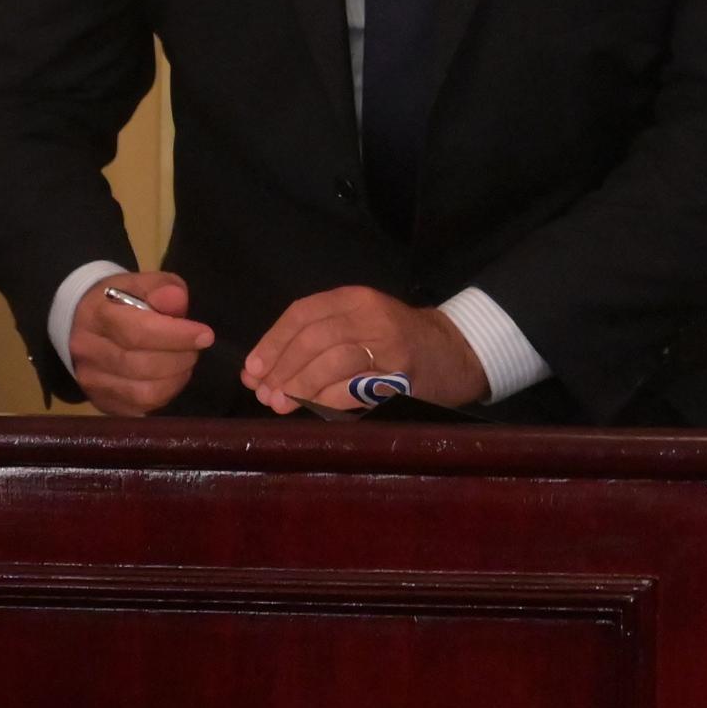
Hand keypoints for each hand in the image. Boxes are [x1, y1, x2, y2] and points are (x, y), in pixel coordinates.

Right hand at [68, 271, 212, 415]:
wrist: (84, 322)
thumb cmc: (121, 301)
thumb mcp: (141, 283)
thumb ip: (160, 288)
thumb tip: (176, 299)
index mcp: (95, 314)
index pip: (138, 332)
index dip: (176, 336)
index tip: (205, 335)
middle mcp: (87, 350)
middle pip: (141, 365)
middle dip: (179, 358)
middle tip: (194, 348)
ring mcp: (91, 380)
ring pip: (143, 392)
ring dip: (175, 379)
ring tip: (183, 362)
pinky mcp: (100, 401)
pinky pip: (141, 408)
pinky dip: (164, 394)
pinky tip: (169, 377)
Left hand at [243, 288, 489, 412]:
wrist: (454, 352)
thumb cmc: (396, 341)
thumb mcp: (359, 324)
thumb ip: (316, 340)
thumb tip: (260, 372)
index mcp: (354, 299)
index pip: (302, 314)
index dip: (273, 342)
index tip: (252, 370)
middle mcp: (370, 315)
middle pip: (314, 338)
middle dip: (283, 368)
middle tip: (263, 393)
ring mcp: (388, 345)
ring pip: (332, 360)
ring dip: (300, 385)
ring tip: (280, 403)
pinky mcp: (401, 375)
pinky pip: (355, 387)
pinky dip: (328, 399)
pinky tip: (312, 408)